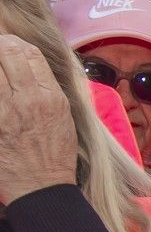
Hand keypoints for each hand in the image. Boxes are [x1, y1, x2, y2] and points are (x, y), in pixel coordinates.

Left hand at [0, 35, 78, 204]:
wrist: (41, 186)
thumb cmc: (54, 154)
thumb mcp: (63, 117)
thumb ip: (47, 90)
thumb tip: (32, 69)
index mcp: (51, 96)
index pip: (29, 53)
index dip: (14, 44)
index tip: (7, 46)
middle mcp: (28, 99)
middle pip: (6, 53)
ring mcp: (6, 110)